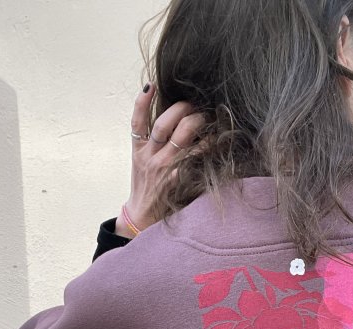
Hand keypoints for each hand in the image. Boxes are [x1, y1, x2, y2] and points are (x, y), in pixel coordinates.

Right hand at [118, 84, 205, 237]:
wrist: (142, 218)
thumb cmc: (146, 187)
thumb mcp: (140, 163)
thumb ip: (150, 142)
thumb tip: (169, 119)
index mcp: (138, 150)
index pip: (137, 121)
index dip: (143, 101)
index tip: (151, 85)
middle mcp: (149, 157)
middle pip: (163, 124)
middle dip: (181, 109)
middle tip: (194, 104)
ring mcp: (163, 168)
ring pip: (180, 136)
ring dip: (195, 122)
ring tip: (206, 116)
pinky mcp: (177, 179)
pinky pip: (194, 157)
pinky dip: (206, 145)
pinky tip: (215, 138)